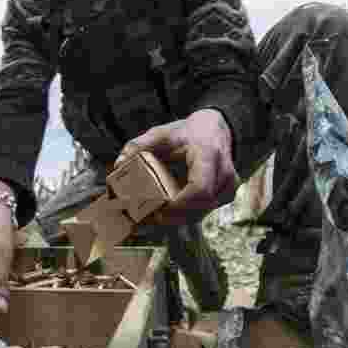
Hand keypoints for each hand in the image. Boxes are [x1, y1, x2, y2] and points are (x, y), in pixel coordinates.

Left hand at [116, 108, 238, 226]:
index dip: (179, 204)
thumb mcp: (162, 133)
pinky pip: (203, 212)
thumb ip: (139, 145)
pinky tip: (164, 214)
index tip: (157, 208)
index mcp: (209, 155)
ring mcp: (228, 187)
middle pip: (199, 207)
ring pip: (201, 214)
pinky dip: (183, 216)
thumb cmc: (188, 132)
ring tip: (149, 218)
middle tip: (143, 218)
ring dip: (175, 219)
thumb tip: (119, 164)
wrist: (216, 128)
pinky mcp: (226, 196)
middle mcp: (224, 174)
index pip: (200, 189)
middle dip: (171, 216)